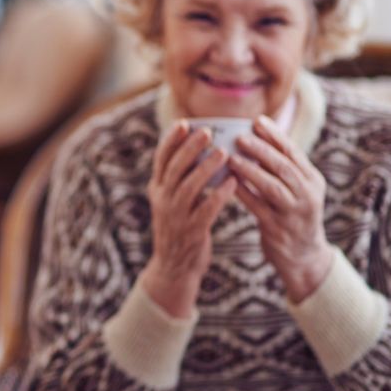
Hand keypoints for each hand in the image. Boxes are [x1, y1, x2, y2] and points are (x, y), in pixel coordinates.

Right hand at [141, 121, 236, 317]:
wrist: (174, 268)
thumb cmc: (178, 227)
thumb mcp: (170, 201)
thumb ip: (178, 178)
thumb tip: (194, 148)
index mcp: (157, 190)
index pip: (161, 160)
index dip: (171, 140)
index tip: (184, 123)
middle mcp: (163, 201)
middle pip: (174, 169)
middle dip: (190, 148)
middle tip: (207, 132)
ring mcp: (176, 217)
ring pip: (189, 187)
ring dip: (206, 169)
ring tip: (223, 153)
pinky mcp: (191, 232)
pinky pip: (206, 210)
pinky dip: (219, 195)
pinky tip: (233, 183)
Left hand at [229, 116, 331, 302]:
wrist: (304, 256)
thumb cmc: (293, 215)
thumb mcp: (297, 190)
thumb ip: (282, 168)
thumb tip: (255, 139)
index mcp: (313, 180)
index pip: (293, 152)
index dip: (275, 135)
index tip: (257, 121)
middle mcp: (308, 194)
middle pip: (284, 166)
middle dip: (261, 149)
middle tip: (240, 137)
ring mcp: (294, 213)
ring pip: (272, 186)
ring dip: (250, 170)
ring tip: (231, 158)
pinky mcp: (279, 229)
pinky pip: (258, 207)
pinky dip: (243, 193)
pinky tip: (227, 183)